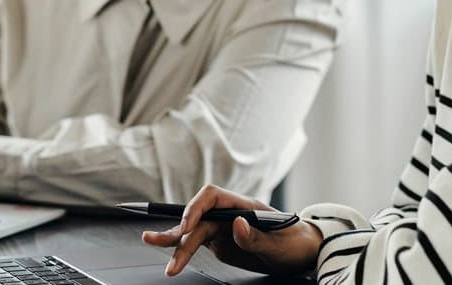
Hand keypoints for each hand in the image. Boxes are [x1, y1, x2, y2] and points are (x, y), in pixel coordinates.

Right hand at [141, 184, 321, 276]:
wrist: (301, 253)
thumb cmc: (294, 242)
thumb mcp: (279, 244)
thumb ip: (256, 237)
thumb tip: (236, 225)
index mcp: (243, 206)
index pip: (211, 197)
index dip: (196, 208)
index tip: (188, 226)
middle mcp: (229, 214)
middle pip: (197, 217)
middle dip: (178, 232)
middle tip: (159, 243)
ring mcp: (222, 228)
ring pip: (192, 231)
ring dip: (173, 239)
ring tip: (150, 241)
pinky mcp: (219, 242)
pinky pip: (196, 241)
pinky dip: (181, 247)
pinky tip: (167, 250)